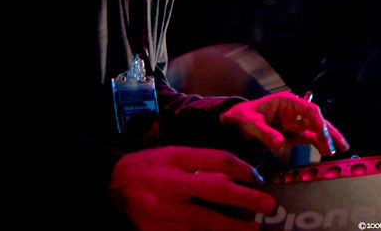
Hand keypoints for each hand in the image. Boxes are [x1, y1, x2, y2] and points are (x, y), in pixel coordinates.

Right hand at [109, 145, 276, 230]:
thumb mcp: (174, 156)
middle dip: (244, 198)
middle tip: (267, 205)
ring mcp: (163, 211)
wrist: (113, 185)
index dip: (240, 168)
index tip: (257, 178)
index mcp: (176, 159)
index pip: (215, 159)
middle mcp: (171, 184)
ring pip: (203, 222)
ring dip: (230, 227)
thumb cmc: (149, 167)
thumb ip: (202, 166)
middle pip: (213, 190)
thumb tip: (233, 176)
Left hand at [220, 91, 349, 155]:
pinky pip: (308, 138)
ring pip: (315, 129)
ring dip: (327, 138)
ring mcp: (294, 123)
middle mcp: (293, 111)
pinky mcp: (292, 134)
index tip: (324, 137)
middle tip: (338, 146)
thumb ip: (264, 132)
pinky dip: (318, 144)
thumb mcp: (250, 123)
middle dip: (328, 131)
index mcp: (285, 102)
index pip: (308, 109)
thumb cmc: (241, 117)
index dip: (319, 122)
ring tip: (338, 150)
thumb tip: (280, 142)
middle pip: (316, 119)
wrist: (234, 125)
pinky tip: (326, 151)